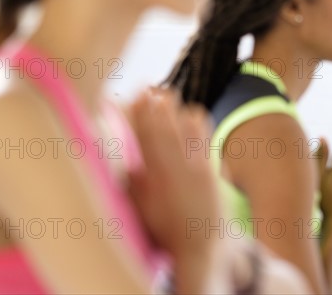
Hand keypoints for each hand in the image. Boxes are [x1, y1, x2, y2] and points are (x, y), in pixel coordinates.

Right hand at [127, 88, 221, 255]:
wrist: (204, 243)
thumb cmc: (165, 229)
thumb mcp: (140, 209)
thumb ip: (130, 182)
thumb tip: (118, 157)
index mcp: (156, 176)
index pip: (146, 133)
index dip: (140, 110)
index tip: (135, 92)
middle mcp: (179, 165)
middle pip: (167, 121)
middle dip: (158, 101)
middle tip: (150, 87)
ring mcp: (199, 163)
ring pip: (190, 121)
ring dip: (177, 108)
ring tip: (167, 101)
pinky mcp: (213, 163)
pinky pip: (205, 132)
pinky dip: (194, 119)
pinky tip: (188, 116)